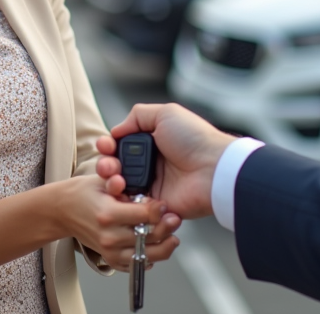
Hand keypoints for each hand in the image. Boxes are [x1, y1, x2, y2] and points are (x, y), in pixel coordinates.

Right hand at [56, 175, 180, 271]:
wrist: (62, 210)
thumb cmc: (82, 192)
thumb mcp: (103, 182)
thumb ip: (127, 187)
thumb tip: (152, 198)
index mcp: (108, 213)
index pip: (144, 215)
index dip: (159, 209)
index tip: (165, 204)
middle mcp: (109, 236)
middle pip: (148, 237)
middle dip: (166, 228)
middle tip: (175, 219)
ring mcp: (110, 251)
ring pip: (146, 255)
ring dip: (163, 247)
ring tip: (172, 238)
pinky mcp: (110, 259)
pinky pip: (136, 265)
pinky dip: (149, 258)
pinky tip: (156, 248)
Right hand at [96, 103, 235, 220]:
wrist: (214, 169)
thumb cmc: (194, 139)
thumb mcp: (166, 113)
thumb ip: (138, 116)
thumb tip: (116, 130)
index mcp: (152, 142)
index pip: (121, 145)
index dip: (109, 146)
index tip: (104, 146)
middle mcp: (151, 164)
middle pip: (117, 167)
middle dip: (106, 165)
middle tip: (109, 166)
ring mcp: (153, 185)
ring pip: (121, 187)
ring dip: (111, 182)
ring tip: (115, 180)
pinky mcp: (156, 205)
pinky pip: (133, 205)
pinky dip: (124, 200)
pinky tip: (122, 193)